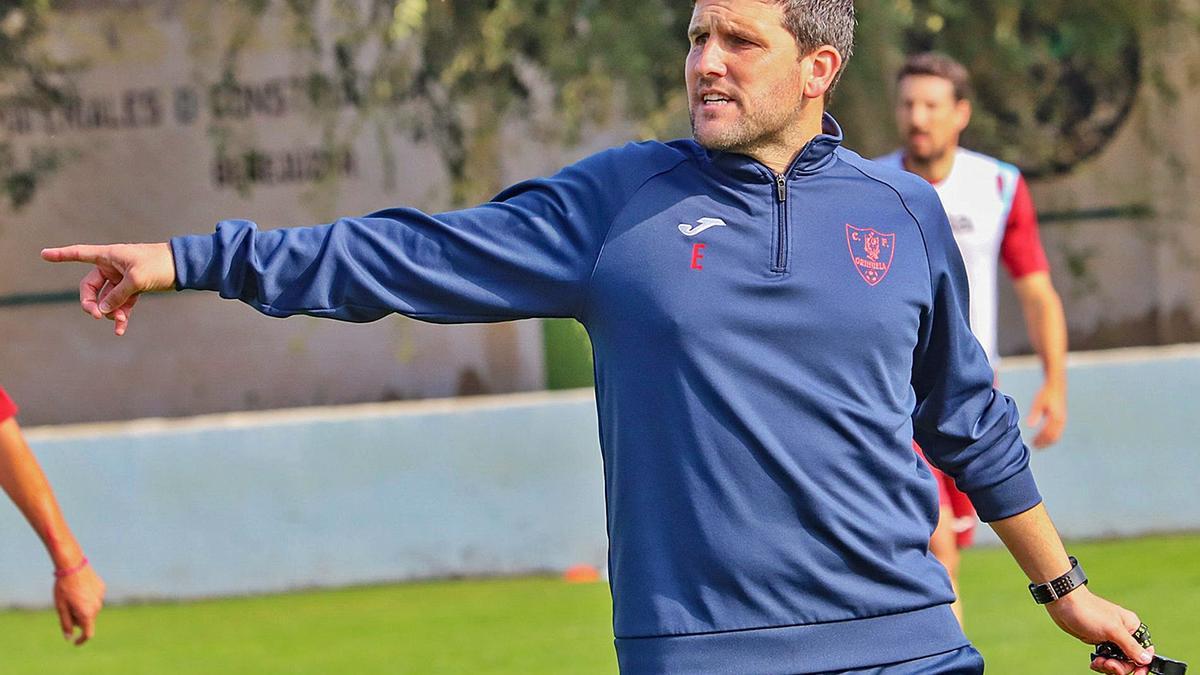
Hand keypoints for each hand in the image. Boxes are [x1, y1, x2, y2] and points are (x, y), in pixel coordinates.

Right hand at [41, 243, 175, 335]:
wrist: (183, 267)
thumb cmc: (159, 265)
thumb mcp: (136, 280)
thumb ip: (117, 295)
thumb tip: (102, 310)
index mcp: (109, 255)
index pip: (80, 253)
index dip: (61, 255)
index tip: (43, 254)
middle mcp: (112, 266)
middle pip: (91, 287)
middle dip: (91, 302)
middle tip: (96, 315)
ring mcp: (122, 279)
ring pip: (107, 299)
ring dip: (110, 312)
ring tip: (119, 323)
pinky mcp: (133, 289)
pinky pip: (121, 304)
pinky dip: (121, 315)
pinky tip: (120, 330)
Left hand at [52, 564, 105, 645]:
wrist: (73, 565)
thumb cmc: (63, 588)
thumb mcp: (61, 608)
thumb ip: (66, 624)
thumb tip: (69, 637)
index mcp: (86, 613)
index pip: (88, 633)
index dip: (81, 640)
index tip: (75, 642)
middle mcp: (97, 607)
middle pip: (88, 620)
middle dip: (78, 619)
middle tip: (66, 608)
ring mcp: (101, 597)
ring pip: (92, 609)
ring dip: (83, 608)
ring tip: (72, 595)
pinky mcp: (102, 588)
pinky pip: (95, 598)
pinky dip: (88, 598)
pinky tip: (80, 588)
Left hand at [1025, 381, 1065, 448]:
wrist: (1056, 386)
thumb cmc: (1046, 394)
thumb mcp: (1038, 403)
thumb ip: (1034, 415)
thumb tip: (1029, 426)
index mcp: (1056, 418)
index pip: (1048, 434)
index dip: (1040, 440)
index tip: (1031, 443)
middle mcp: (1061, 421)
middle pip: (1053, 437)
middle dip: (1044, 443)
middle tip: (1034, 447)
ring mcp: (1063, 421)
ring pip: (1056, 436)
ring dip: (1047, 442)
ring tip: (1037, 445)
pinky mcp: (1061, 420)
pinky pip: (1057, 432)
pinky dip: (1050, 437)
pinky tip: (1042, 438)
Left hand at [1045, 587, 1152, 674]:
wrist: (1063, 604)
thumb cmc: (1088, 611)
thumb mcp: (1112, 630)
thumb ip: (1130, 646)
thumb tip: (1147, 659)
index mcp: (1132, 627)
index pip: (1145, 651)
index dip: (1142, 664)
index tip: (1136, 674)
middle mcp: (1124, 633)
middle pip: (1130, 660)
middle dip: (1120, 666)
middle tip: (1108, 664)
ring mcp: (1111, 638)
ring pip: (1117, 661)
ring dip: (1109, 666)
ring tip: (1099, 662)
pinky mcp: (1099, 641)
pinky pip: (1106, 659)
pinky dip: (1101, 664)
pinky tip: (1094, 663)